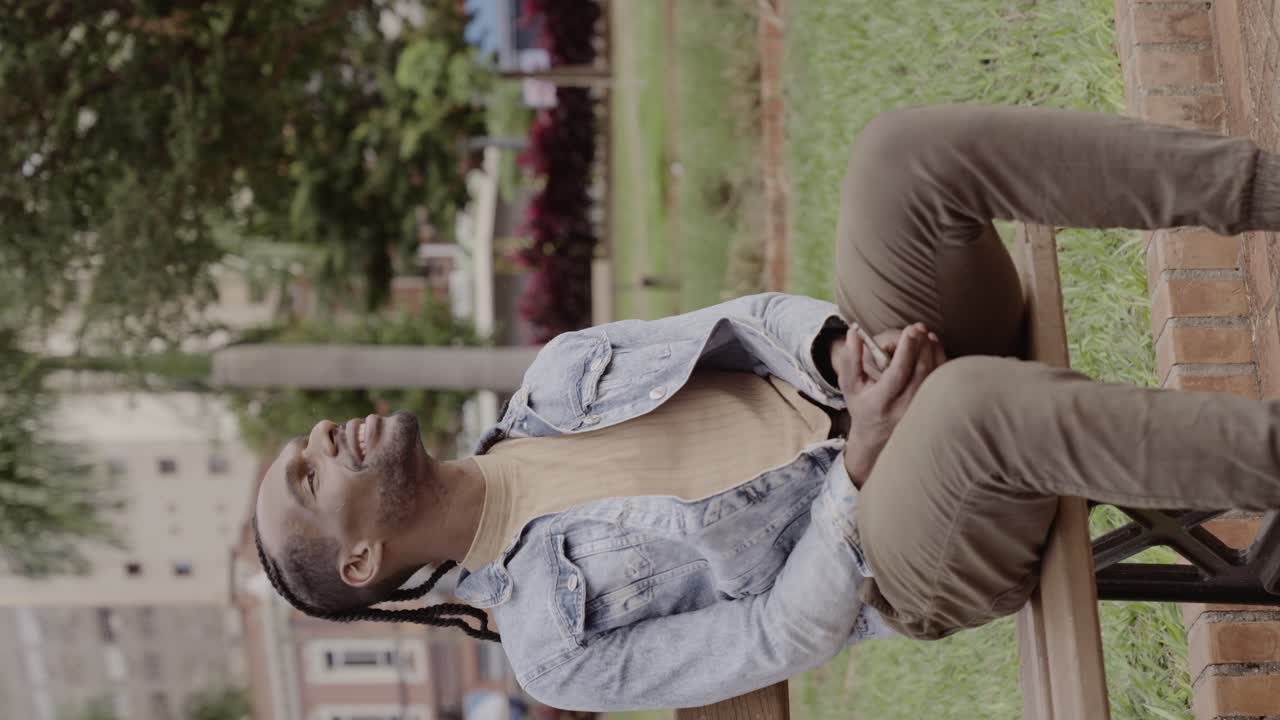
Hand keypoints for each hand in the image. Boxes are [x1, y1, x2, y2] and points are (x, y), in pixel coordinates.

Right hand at [833, 323, 945, 487]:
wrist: (876, 437)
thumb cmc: (862, 404)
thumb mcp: (849, 385)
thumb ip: (850, 359)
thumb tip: (853, 333)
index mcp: (881, 402)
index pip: (898, 373)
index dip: (907, 349)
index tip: (910, 329)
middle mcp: (903, 408)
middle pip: (920, 372)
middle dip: (921, 346)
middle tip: (918, 327)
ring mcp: (920, 409)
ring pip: (935, 376)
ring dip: (933, 351)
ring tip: (926, 333)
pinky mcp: (931, 408)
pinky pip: (941, 381)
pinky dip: (941, 361)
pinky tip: (933, 346)